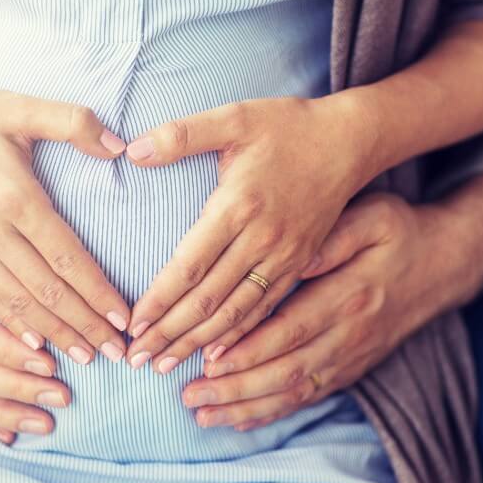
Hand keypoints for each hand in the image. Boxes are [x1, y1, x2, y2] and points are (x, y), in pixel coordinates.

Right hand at [0, 83, 131, 363]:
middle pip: (44, 291)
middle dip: (83, 325)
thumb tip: (120, 145)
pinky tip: (32, 347)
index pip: (66, 256)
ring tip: (85, 357)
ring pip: (14, 305)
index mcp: (12, 196)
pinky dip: (10, 328)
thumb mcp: (16, 105)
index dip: (97, 291)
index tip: (124, 319)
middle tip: (117, 354)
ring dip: (52, 335)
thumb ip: (72, 122)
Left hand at [124, 94, 375, 372]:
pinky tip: (215, 356)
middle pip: (209, 299)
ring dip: (198, 343)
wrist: (351, 140)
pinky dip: (238, 337)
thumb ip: (181, 134)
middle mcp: (262, 239)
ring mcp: (285, 256)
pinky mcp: (299, 264)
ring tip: (165, 366)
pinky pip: (265, 309)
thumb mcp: (234, 117)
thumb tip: (131, 149)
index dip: (158, 300)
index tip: (132, 325)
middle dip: (170, 333)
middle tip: (137, 359)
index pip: (189, 265)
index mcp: (239, 205)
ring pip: (236, 313)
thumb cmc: (287, 125)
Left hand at [179, 178, 482, 429]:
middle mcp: (351, 334)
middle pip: (287, 369)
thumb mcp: (371, 216)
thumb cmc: (398, 231)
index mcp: (350, 294)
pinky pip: (309, 397)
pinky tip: (236, 418)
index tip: (207, 358)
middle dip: (236, 387)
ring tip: (201, 413)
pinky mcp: (352, 368)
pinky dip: (271, 411)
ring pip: (295, 391)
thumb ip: (330, 236)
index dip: (250, 347)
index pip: (292, 328)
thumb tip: (293, 254)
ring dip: (247, 406)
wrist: (445, 262)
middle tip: (189, 394)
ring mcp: (352, 356)